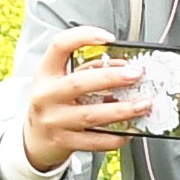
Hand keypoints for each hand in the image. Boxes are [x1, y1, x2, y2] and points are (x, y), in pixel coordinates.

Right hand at [18, 37, 157, 174]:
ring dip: (121, 110)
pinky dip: (115, 136)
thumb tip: (125, 67)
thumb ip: (90, 70)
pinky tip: (129, 131)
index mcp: (46, 73)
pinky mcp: (64, 142)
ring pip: (91, 115)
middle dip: (111, 78)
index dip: (83, 37)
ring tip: (143, 104)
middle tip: (136, 74)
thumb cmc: (55, 104)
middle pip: (79, 83)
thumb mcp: (61, 81)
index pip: (59, 46)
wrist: (36, 139)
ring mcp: (54, 121)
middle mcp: (47, 95)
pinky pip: (94, 141)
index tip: (108, 38)